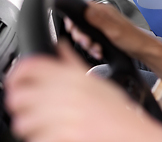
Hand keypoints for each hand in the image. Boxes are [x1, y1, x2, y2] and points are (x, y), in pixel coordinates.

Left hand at [5, 41, 161, 141]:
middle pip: (19, 96)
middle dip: (21, 106)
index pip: (29, 66)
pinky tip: (56, 136)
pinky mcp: (60, 136)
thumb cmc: (116, 110)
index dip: (16, 74)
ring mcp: (62, 116)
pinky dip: (41, 139)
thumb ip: (72, 63)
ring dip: (30, 126)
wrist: (130, 134)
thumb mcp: (96, 80)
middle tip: (30, 110)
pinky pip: (35, 139)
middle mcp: (65, 93)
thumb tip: (59, 46)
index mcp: (72, 76)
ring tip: (45, 125)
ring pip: (22, 122)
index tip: (15, 83)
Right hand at [65, 2, 158, 59]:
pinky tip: (99, 52)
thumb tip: (84, 8)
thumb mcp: (113, 30)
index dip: (74, 20)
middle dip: (81, 36)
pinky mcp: (106, 35)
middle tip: (88, 43)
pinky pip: (93, 40)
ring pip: (86, 34)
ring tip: (96, 49)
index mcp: (104, 11)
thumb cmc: (133, 40)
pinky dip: (93, 47)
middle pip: (81, 23)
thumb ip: (98, 19)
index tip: (74, 30)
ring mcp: (104, 26)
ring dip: (88, 44)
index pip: (81, 9)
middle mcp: (103, 16)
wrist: (144, 50)